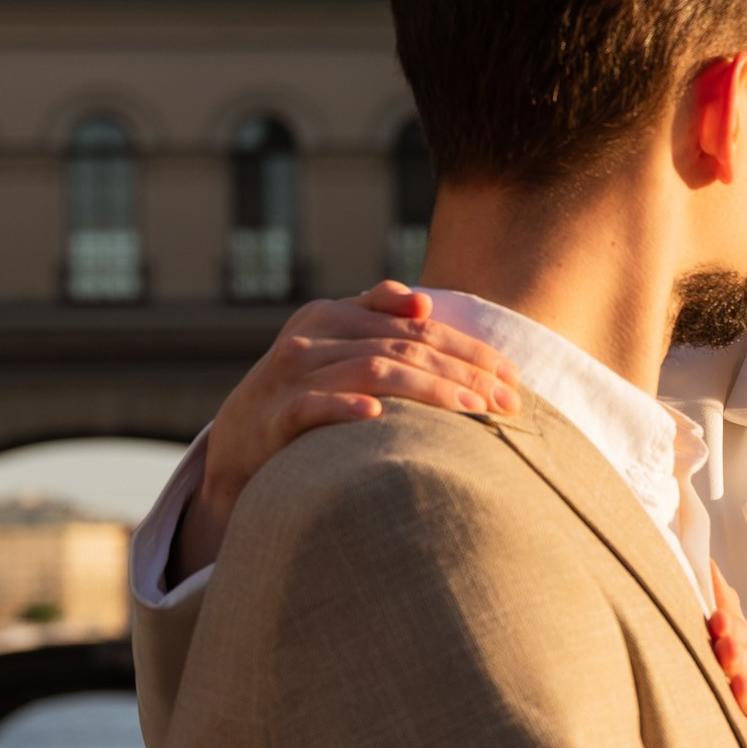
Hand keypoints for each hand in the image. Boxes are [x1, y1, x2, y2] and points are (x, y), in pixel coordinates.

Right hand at [174, 283, 522, 577]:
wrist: (234, 446)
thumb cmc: (299, 394)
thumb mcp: (331, 347)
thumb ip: (374, 317)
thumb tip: (423, 301)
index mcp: (331, 315)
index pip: (417, 327)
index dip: (468, 348)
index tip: (512, 376)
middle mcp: (313, 338)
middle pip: (404, 347)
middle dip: (463, 372)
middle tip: (507, 401)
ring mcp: (293, 376)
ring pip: (373, 371)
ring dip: (429, 389)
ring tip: (473, 409)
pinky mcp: (275, 417)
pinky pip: (313, 408)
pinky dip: (346, 408)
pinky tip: (379, 415)